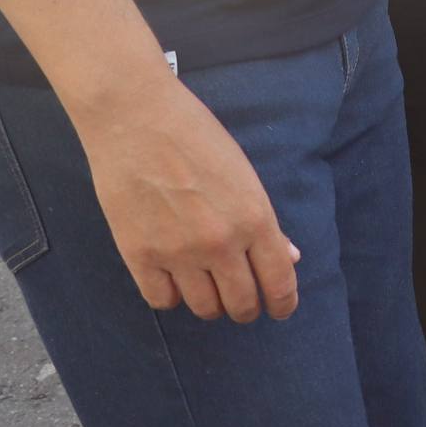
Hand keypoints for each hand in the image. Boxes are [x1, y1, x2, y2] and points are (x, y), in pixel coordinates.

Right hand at [71, 78, 301, 322]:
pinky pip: (163, 301)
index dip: (283, 303)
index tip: (279, 308)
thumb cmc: (195, 135)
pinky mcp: (139, 256)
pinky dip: (172, 295)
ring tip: (207, 285)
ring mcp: (178, 253)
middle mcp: (220, 243)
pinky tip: (173, 277)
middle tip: (240, 296)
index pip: (279, 282)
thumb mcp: (243, 173)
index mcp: (254, 218)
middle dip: (246, 306)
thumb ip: (265, 221)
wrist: (136, 118)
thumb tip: (289, 256)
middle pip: (241, 305)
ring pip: (204, 309)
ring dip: (210, 303)